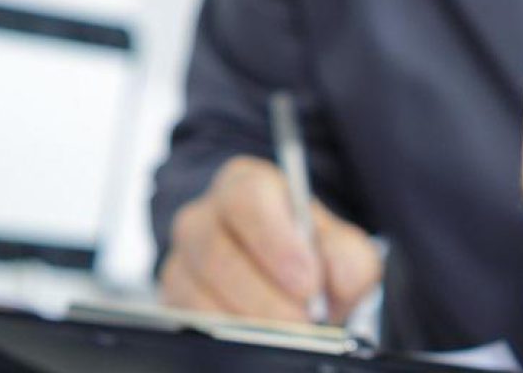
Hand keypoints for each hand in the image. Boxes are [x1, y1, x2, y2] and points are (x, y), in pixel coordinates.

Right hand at [159, 155, 382, 323]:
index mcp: (248, 186)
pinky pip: (191, 316)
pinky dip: (228, 332)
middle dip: (264, 295)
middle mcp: (207, 215)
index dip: (277, 241)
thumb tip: (337, 276)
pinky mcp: (174, 294)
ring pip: (197, 288)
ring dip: (248, 318)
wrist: (292, 286)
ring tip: (288, 331)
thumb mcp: (343, 250)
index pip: (248, 198)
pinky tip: (258, 336)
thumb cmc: (312, 258)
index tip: (308, 281)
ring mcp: (185, 256)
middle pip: (216, 249)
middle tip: (302, 321)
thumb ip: (348, 257)